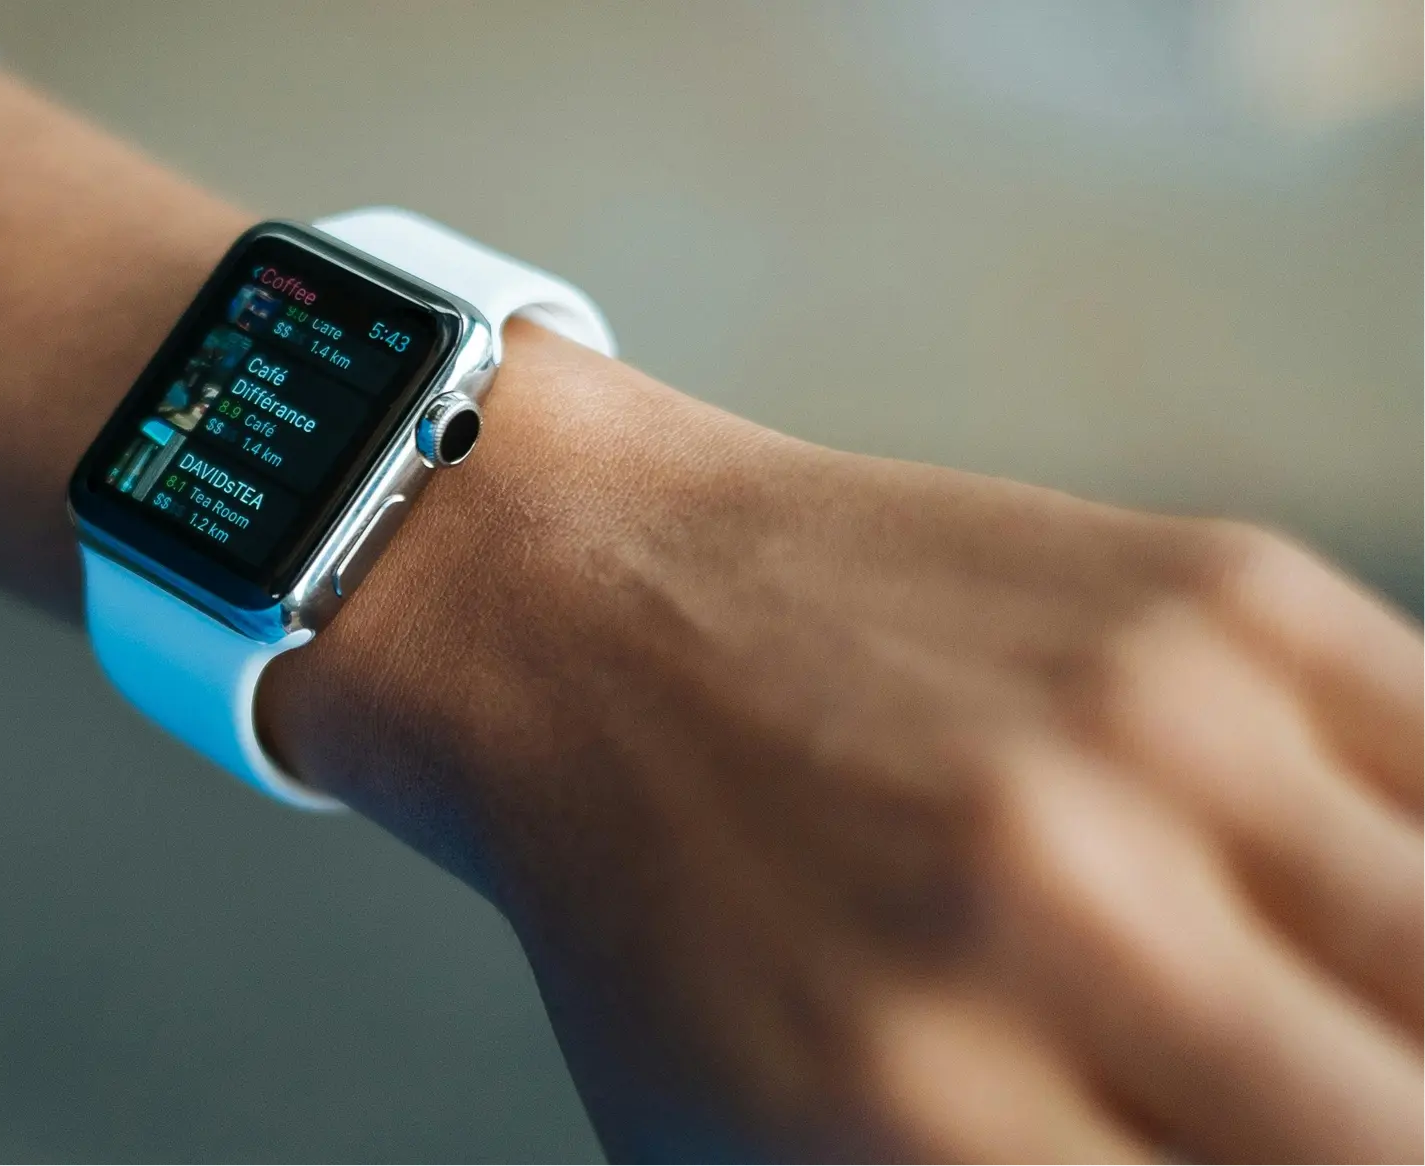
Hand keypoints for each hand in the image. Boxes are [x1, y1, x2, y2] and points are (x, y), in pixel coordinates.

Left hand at [266, 326, 1424, 1163]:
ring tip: (1329, 1018)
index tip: (1244, 1154)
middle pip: (1389, 1129)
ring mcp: (1157, 733)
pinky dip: (1421, 865)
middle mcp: (1057, 917)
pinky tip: (1347, 904)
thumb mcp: (760, 1157)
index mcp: (924, 1115)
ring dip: (1404, 1011)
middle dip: (1358, 1127)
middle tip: (1294, 1103)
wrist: (579, 611)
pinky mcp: (1230, 594)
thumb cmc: (669, 925)